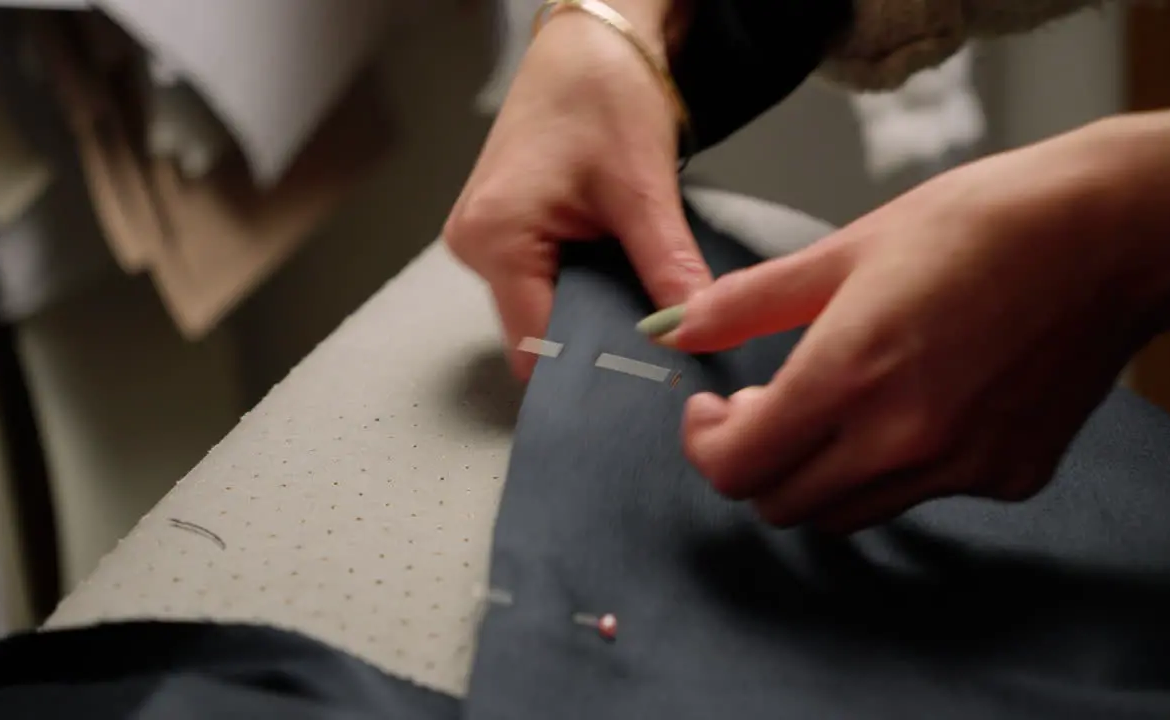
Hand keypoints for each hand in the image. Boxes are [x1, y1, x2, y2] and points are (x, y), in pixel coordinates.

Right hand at [444, 2, 709, 379]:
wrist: (589, 41)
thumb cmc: (600, 91)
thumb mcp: (643, 187)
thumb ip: (667, 268)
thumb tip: (691, 332)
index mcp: (496, 238)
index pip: (539, 345)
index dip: (595, 366)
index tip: (648, 378)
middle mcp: (477, 247)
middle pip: (538, 335)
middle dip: (598, 344)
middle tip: (661, 351)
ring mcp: (487, 242)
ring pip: (544, 313)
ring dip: (594, 316)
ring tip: (646, 311)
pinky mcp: (507, 234)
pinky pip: (545, 287)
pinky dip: (587, 292)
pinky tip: (623, 283)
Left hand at [660, 123, 1169, 532]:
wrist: (1111, 234)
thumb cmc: (978, 224)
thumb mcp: (845, 251)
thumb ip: (745, 304)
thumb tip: (672, 329)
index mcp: (848, 376)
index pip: (736, 469)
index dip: (706, 446)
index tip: (711, 413)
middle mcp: (902, 440)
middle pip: (781, 505)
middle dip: (754, 462)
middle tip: (765, 404)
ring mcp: (961, 468)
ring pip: (846, 514)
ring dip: (815, 474)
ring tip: (833, 404)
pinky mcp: (1009, 477)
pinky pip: (919, 497)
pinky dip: (892, 468)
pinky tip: (912, 405)